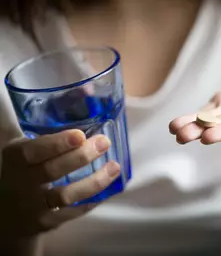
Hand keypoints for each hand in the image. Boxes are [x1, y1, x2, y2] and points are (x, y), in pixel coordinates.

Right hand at [0, 130, 119, 239]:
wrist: (8, 213)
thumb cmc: (24, 170)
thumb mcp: (26, 149)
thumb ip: (50, 129)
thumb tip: (87, 93)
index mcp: (16, 158)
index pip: (33, 151)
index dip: (57, 143)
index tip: (80, 135)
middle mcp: (21, 183)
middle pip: (52, 171)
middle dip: (81, 156)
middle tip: (104, 143)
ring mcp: (33, 206)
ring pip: (66, 195)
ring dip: (94, 181)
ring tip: (114, 167)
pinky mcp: (46, 222)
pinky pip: (72, 213)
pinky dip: (91, 201)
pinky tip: (108, 190)